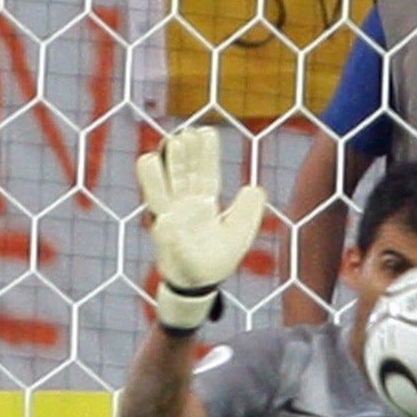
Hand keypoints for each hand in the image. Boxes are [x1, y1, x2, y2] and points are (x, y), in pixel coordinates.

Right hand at [136, 125, 268, 331]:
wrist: (199, 284)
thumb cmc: (218, 259)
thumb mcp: (240, 234)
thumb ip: (248, 212)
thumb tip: (255, 188)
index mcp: (205, 203)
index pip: (206, 173)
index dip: (206, 154)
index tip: (205, 132)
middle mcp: (185, 206)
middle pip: (183, 174)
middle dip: (184, 154)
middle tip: (185, 132)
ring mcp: (171, 218)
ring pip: (165, 188)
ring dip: (165, 168)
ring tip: (167, 146)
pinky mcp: (165, 237)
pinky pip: (163, 222)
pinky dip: (164, 209)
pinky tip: (161, 195)